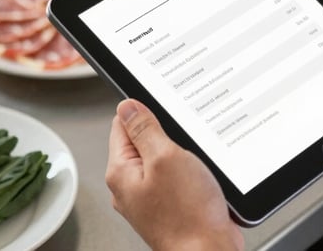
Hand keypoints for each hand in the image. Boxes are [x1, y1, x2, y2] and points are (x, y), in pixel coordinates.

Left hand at [106, 99, 243, 250]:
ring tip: (195, 167)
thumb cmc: (187, 215)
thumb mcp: (166, 157)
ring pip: (165, 159)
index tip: (163, 115)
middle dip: (167, 137)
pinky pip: (177, 177)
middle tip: (183, 146)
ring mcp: (150, 197)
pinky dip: (190, 173)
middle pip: (144, 141)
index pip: (123, 125)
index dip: (145, 113)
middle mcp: (131, 186)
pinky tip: (201, 179)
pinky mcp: (170, 205)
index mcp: (121, 172)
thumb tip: (128, 106)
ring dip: (182, 156)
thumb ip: (144, 129)